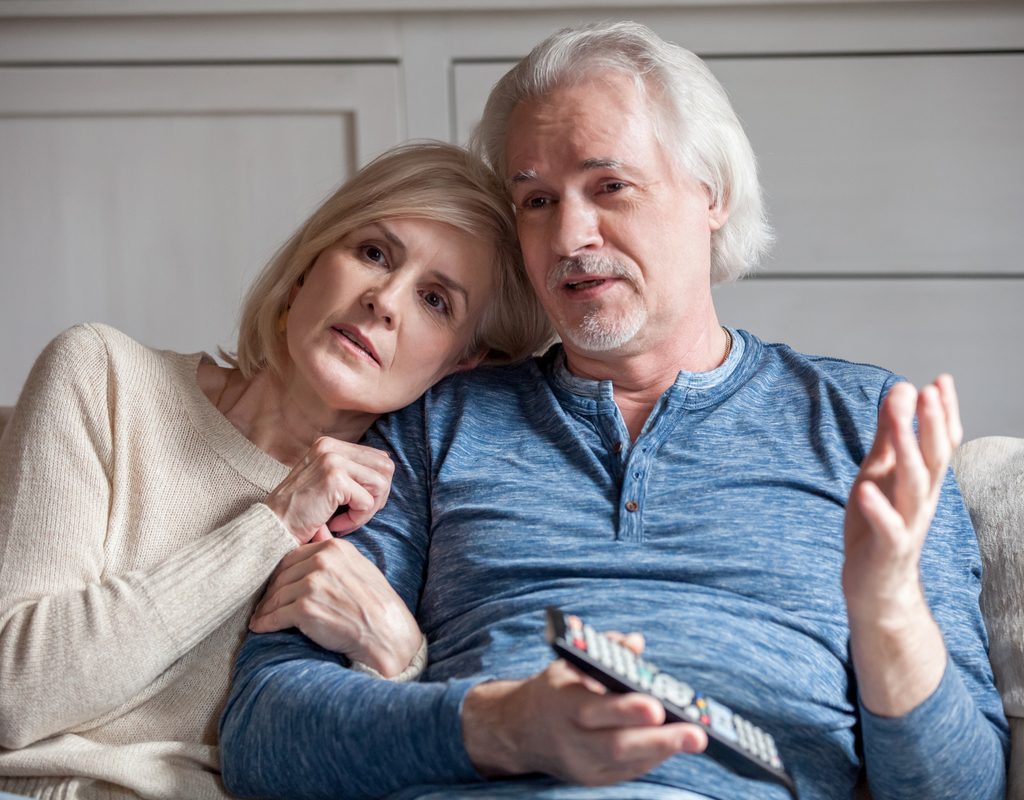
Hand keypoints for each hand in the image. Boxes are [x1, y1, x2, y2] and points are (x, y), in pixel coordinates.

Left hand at [250, 537, 421, 676]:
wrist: (386, 632)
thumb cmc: (376, 603)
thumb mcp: (359, 566)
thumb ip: (335, 552)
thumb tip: (318, 532)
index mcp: (334, 548)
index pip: (294, 557)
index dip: (282, 574)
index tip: (276, 586)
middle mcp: (321, 561)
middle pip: (282, 575)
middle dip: (271, 591)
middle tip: (264, 604)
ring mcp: (312, 584)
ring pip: (276, 595)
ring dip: (265, 609)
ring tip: (260, 617)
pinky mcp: (305, 609)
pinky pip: (275, 616)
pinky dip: (265, 623)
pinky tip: (260, 627)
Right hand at [265, 437, 393, 543]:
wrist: (273, 528)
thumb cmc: (301, 512)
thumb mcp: (327, 482)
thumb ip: (352, 470)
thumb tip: (387, 463)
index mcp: (330, 444)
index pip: (378, 458)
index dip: (375, 486)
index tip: (354, 504)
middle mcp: (330, 446)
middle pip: (386, 468)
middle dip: (378, 497)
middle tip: (355, 514)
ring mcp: (332, 460)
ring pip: (381, 484)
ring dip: (368, 510)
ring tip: (345, 520)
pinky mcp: (334, 478)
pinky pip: (367, 502)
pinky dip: (357, 519)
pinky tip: (336, 524)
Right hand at [462, 635, 706, 784]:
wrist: (520, 731)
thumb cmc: (554, 691)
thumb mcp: (569, 664)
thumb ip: (604, 650)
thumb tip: (636, 643)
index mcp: (563, 705)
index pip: (595, 710)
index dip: (626, 711)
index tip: (656, 707)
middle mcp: (572, 740)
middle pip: (618, 745)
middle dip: (660, 740)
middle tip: (696, 734)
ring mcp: (583, 765)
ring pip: (628, 763)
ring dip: (664, 750)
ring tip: (695, 738)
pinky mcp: (594, 779)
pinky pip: (629, 771)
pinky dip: (653, 757)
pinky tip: (673, 743)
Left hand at [842, 375, 962, 624]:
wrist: (876, 587)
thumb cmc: (877, 526)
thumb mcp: (879, 472)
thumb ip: (889, 435)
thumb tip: (901, 390)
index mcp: (921, 482)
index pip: (940, 443)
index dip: (943, 413)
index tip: (940, 380)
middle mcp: (921, 501)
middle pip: (932, 458)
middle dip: (931, 424)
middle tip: (927, 390)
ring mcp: (907, 525)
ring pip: (914, 485)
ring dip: (908, 451)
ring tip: (897, 420)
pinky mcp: (888, 549)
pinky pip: (888, 528)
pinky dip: (879, 508)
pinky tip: (867, 488)